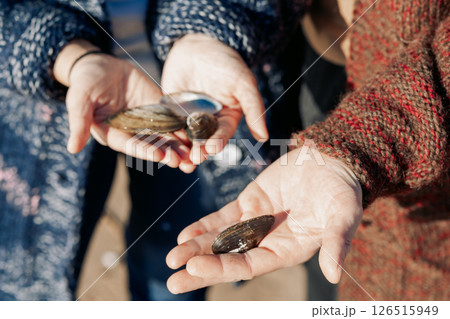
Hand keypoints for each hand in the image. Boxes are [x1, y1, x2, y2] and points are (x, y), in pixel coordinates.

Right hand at [54, 40, 194, 170]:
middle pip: (154, 146)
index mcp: (115, 135)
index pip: (132, 146)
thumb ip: (79, 122)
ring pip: (168, 137)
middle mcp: (134, 132)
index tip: (161, 155)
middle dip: (170, 154)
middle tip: (186, 162)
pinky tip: (201, 134)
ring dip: (182, 147)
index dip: (146, 150)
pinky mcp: (160, 111)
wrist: (101, 65)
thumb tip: (71, 148)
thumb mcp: (79, 98)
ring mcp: (149, 122)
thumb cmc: (86, 82)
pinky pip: (175, 120)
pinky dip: (187, 128)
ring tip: (198, 156)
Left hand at [162, 34, 267, 164]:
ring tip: (178, 159)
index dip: (219, 141)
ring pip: (185, 137)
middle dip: (200, 150)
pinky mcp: (172, 112)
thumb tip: (264, 136)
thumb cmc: (224, 61)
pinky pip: (168, 125)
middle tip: (195, 158)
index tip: (213, 149)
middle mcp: (208, 121)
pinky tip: (162, 144)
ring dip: (183, 149)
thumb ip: (253, 108)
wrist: (196, 44)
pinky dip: (166, 136)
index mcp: (227, 117)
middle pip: (203, 140)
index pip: (223, 133)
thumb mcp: (243, 82)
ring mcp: (189, 117)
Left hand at [165, 147, 362, 293]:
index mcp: (287, 250)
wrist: (332, 161)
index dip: (222, 268)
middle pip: (229, 259)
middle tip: (173, 280)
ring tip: (172, 257)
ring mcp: (256, 221)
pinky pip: (223, 217)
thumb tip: (334, 274)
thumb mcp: (344, 216)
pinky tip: (186, 233)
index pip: (249, 266)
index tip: (195, 267)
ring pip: (221, 239)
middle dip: (201, 269)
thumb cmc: (342, 192)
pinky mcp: (249, 202)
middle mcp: (268, 241)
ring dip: (197, 248)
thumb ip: (337, 243)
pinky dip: (205, 226)